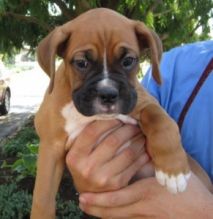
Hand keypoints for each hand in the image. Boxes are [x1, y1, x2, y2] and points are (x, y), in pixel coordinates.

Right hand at [66, 120, 148, 192]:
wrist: (89, 193)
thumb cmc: (84, 165)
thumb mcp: (78, 152)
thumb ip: (86, 136)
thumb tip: (106, 114)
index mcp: (75, 157)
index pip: (92, 131)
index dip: (107, 121)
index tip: (117, 116)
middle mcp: (88, 168)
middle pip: (113, 140)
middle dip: (127, 128)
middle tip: (133, 122)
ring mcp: (104, 178)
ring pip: (128, 152)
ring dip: (138, 139)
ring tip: (140, 132)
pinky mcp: (118, 184)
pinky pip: (135, 164)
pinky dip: (142, 152)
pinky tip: (144, 145)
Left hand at [79, 173, 212, 218]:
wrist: (200, 214)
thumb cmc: (185, 190)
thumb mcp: (167, 174)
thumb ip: (148, 164)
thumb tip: (132, 151)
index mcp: (145, 194)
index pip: (116, 198)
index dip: (99, 199)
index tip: (83, 197)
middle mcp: (141, 208)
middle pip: (112, 212)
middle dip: (95, 208)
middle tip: (80, 201)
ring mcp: (144, 218)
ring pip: (117, 217)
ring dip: (100, 213)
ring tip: (86, 207)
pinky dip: (113, 215)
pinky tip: (105, 212)